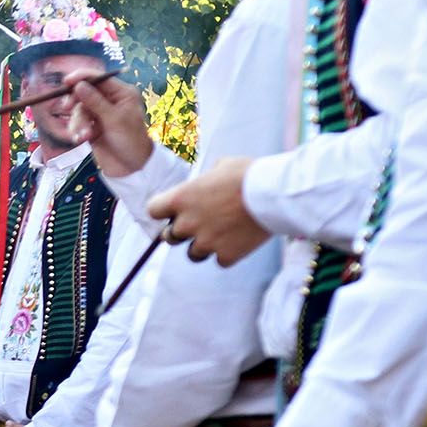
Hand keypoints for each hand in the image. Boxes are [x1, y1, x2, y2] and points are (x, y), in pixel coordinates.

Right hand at [66, 75, 153, 177]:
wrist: (131, 168)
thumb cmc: (130, 141)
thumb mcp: (114, 119)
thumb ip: (95, 101)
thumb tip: (79, 85)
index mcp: (121, 93)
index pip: (99, 78)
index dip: (82, 77)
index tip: (67, 81)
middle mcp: (110, 101)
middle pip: (85, 92)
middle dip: (76, 101)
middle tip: (66, 108)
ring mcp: (100, 114)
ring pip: (79, 109)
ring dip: (78, 122)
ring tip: (84, 136)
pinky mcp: (92, 127)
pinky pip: (78, 123)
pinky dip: (77, 130)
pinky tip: (81, 140)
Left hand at [148, 158, 270, 265]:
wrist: (273, 194)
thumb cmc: (248, 174)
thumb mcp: (221, 166)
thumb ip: (205, 179)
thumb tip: (206, 182)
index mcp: (181, 199)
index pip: (152, 210)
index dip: (162, 211)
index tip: (172, 211)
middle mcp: (188, 223)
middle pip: (169, 237)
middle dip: (181, 231)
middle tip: (199, 223)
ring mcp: (206, 242)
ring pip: (193, 254)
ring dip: (203, 246)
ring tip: (221, 233)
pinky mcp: (226, 255)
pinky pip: (219, 260)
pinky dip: (227, 253)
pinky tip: (239, 240)